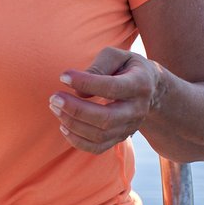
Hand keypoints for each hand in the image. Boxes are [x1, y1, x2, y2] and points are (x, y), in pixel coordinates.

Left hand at [49, 46, 164, 154]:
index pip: (111, 87)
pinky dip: (77, 141)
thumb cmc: (126, 67)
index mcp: (139, 84)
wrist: (149, 89)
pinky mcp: (120, 138)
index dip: (85, 82)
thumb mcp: (117, 56)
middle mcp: (137, 109)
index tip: (63, 76)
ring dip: (72, 124)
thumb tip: (79, 92)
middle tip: (54, 98)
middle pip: (106, 118)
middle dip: (76, 109)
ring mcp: (129, 127)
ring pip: (100, 135)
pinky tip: (64, 126)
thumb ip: (99, 66)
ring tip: (55, 107)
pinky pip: (98, 148)